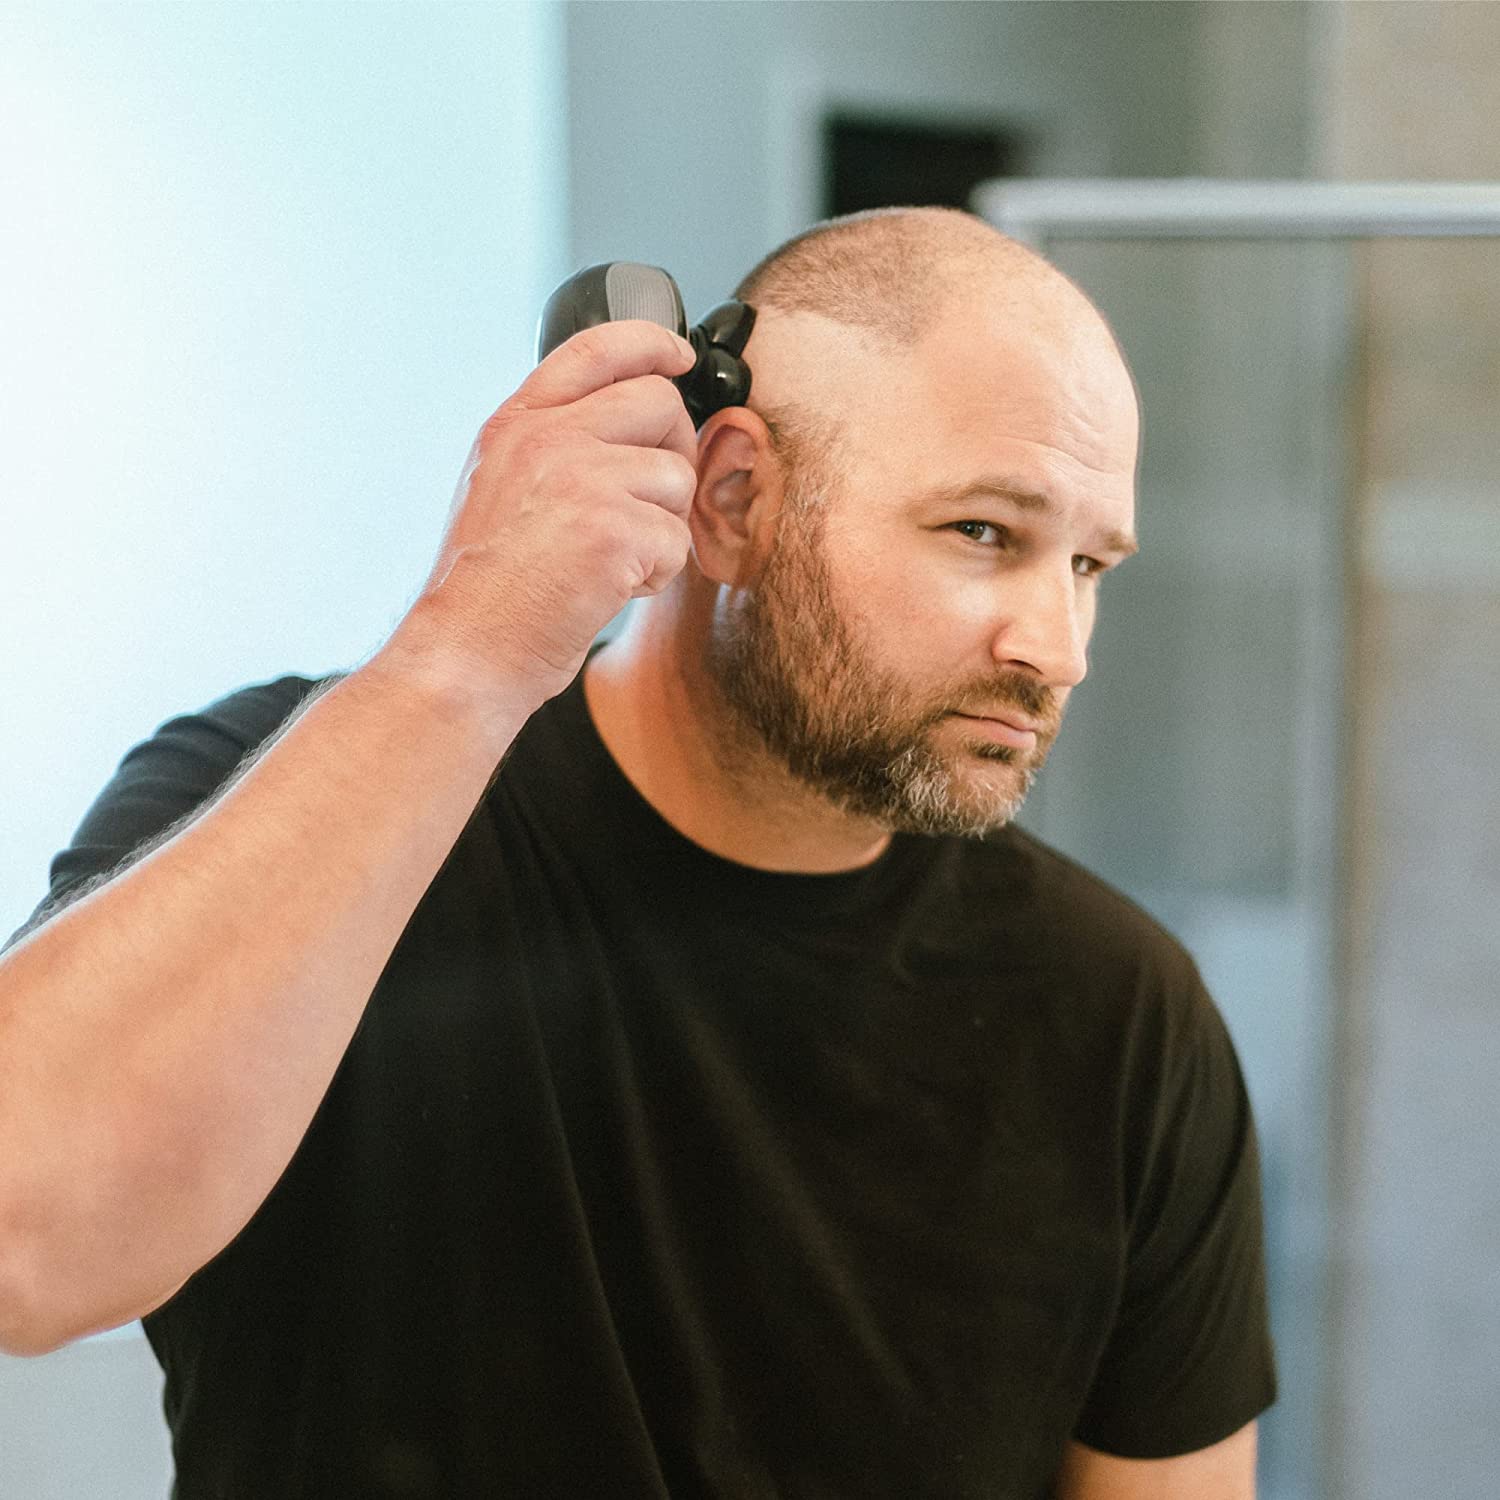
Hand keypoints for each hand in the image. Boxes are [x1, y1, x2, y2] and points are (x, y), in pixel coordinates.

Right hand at [400, 319, 699, 705]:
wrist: (468, 650)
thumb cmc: (485, 588)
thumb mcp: (497, 488)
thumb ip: (552, 446)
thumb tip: (627, 431)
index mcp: (517, 424)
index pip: (597, 348)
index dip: (651, 344)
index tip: (678, 358)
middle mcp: (548, 438)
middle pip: (659, 404)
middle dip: (672, 452)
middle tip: (647, 502)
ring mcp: (581, 479)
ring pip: (676, 477)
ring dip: (661, 526)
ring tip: (610, 560)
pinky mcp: (614, 529)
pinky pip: (677, 539)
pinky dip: (655, 574)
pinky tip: (610, 588)